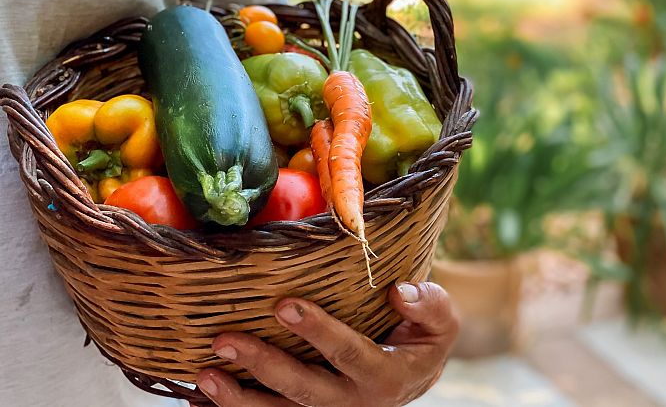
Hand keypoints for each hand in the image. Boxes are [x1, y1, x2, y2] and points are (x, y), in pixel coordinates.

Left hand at [195, 281, 458, 406]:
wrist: (413, 374)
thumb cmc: (422, 338)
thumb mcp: (441, 321)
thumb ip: (429, 305)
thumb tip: (399, 291)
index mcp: (385, 376)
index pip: (349, 353)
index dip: (318, 331)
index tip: (284, 305)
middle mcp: (354, 403)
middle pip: (304, 389)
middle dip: (264, 366)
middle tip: (225, 341)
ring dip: (240, 399)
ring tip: (205, 376)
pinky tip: (203, 395)